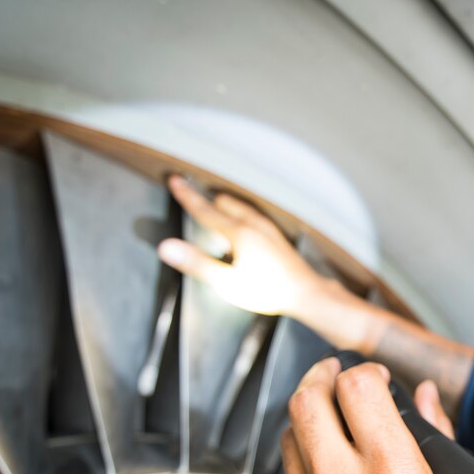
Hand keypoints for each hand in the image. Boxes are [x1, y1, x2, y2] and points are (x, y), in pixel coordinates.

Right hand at [158, 176, 325, 316]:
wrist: (306, 293)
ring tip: (213, 212)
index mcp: (239, 233)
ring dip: (224, 206)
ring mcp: (268, 228)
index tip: (174, 180)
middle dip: (206, 200)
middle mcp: (254, 224)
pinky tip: (241, 228)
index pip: (205, 210)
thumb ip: (196, 263)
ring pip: (240, 207)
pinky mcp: (276, 236)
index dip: (187, 196)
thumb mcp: (227, 282)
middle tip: (191, 197)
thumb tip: (167, 247)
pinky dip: (239, 214)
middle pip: (224, 203)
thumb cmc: (268, 291)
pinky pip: (252, 215)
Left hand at [282, 358, 473, 473]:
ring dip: (307, 416)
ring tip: (328, 416)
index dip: (364, 372)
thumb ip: (436, 439)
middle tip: (334, 375)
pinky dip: (304, 458)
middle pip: (306, 401)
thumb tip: (424, 397)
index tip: (374, 378)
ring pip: (288, 437)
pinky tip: (326, 464)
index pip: (357, 388)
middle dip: (320, 376)